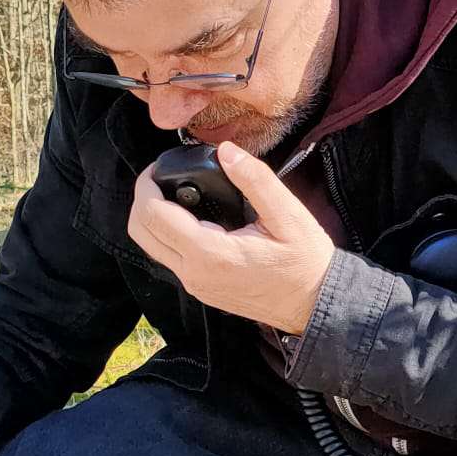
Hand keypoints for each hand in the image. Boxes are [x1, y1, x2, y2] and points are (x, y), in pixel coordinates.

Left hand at [131, 141, 334, 333]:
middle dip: (141, 200)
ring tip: (173, 194)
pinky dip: (166, 234)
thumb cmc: (305, 262)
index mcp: (210, 253)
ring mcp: (196, 284)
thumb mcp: (288, 215)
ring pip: (151, 247)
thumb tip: (226, 151)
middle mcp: (194, 273)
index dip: (147, 184)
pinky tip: (189, 218)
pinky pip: (168, 258)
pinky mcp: (201, 288)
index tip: (157, 167)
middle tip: (160, 178)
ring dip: (151, 218)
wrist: (315, 304)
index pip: (153, 215)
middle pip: (140, 232)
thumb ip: (255, 180)